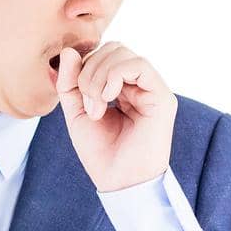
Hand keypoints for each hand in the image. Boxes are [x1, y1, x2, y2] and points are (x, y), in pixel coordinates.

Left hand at [56, 41, 176, 192]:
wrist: (119, 181)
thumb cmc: (101, 153)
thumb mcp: (76, 113)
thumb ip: (70, 83)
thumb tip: (69, 50)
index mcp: (120, 87)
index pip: (102, 55)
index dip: (83, 67)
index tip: (78, 98)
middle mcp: (138, 84)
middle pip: (112, 48)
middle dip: (89, 71)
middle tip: (88, 105)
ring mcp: (151, 88)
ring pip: (122, 53)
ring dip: (98, 78)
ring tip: (97, 108)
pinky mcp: (162, 96)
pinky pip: (139, 65)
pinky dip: (115, 75)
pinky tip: (109, 99)